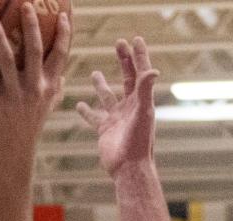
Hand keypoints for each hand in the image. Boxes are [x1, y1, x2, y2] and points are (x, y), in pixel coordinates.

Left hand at [0, 4, 70, 151]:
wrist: (14, 152)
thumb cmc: (30, 126)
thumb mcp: (47, 107)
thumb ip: (55, 88)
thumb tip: (63, 75)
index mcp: (49, 86)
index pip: (60, 55)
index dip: (64, 34)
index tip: (62, 15)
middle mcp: (34, 87)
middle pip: (34, 49)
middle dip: (32, 25)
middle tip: (26, 5)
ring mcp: (14, 94)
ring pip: (6, 59)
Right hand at [76, 38, 158, 177]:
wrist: (128, 168)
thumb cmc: (138, 142)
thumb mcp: (143, 113)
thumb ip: (146, 91)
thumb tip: (152, 70)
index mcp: (141, 100)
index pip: (141, 72)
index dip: (139, 55)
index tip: (134, 40)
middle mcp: (130, 107)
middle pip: (127, 78)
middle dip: (124, 61)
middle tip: (118, 44)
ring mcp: (116, 118)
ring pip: (108, 96)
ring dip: (101, 85)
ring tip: (94, 73)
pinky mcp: (104, 130)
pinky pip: (94, 117)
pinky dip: (86, 111)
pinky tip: (79, 104)